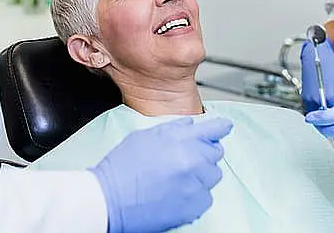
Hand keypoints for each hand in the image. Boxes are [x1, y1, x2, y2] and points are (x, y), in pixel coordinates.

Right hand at [90, 117, 233, 232]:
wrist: (109, 201)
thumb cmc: (121, 169)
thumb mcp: (144, 137)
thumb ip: (172, 129)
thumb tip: (191, 125)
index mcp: (180, 140)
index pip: (213, 129)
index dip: (220, 128)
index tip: (225, 128)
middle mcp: (191, 161)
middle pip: (215, 154)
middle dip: (204, 154)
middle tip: (185, 161)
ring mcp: (194, 185)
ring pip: (213, 177)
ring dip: (201, 176)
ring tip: (177, 179)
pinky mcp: (193, 207)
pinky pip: (206, 198)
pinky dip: (196, 196)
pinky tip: (176, 195)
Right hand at [300, 38, 333, 112]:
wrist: (315, 54)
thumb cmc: (331, 64)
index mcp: (329, 97)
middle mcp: (316, 100)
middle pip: (326, 118)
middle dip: (333, 119)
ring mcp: (308, 99)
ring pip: (317, 115)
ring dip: (323, 116)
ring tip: (332, 113)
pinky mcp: (303, 96)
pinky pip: (310, 109)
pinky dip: (317, 110)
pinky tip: (324, 106)